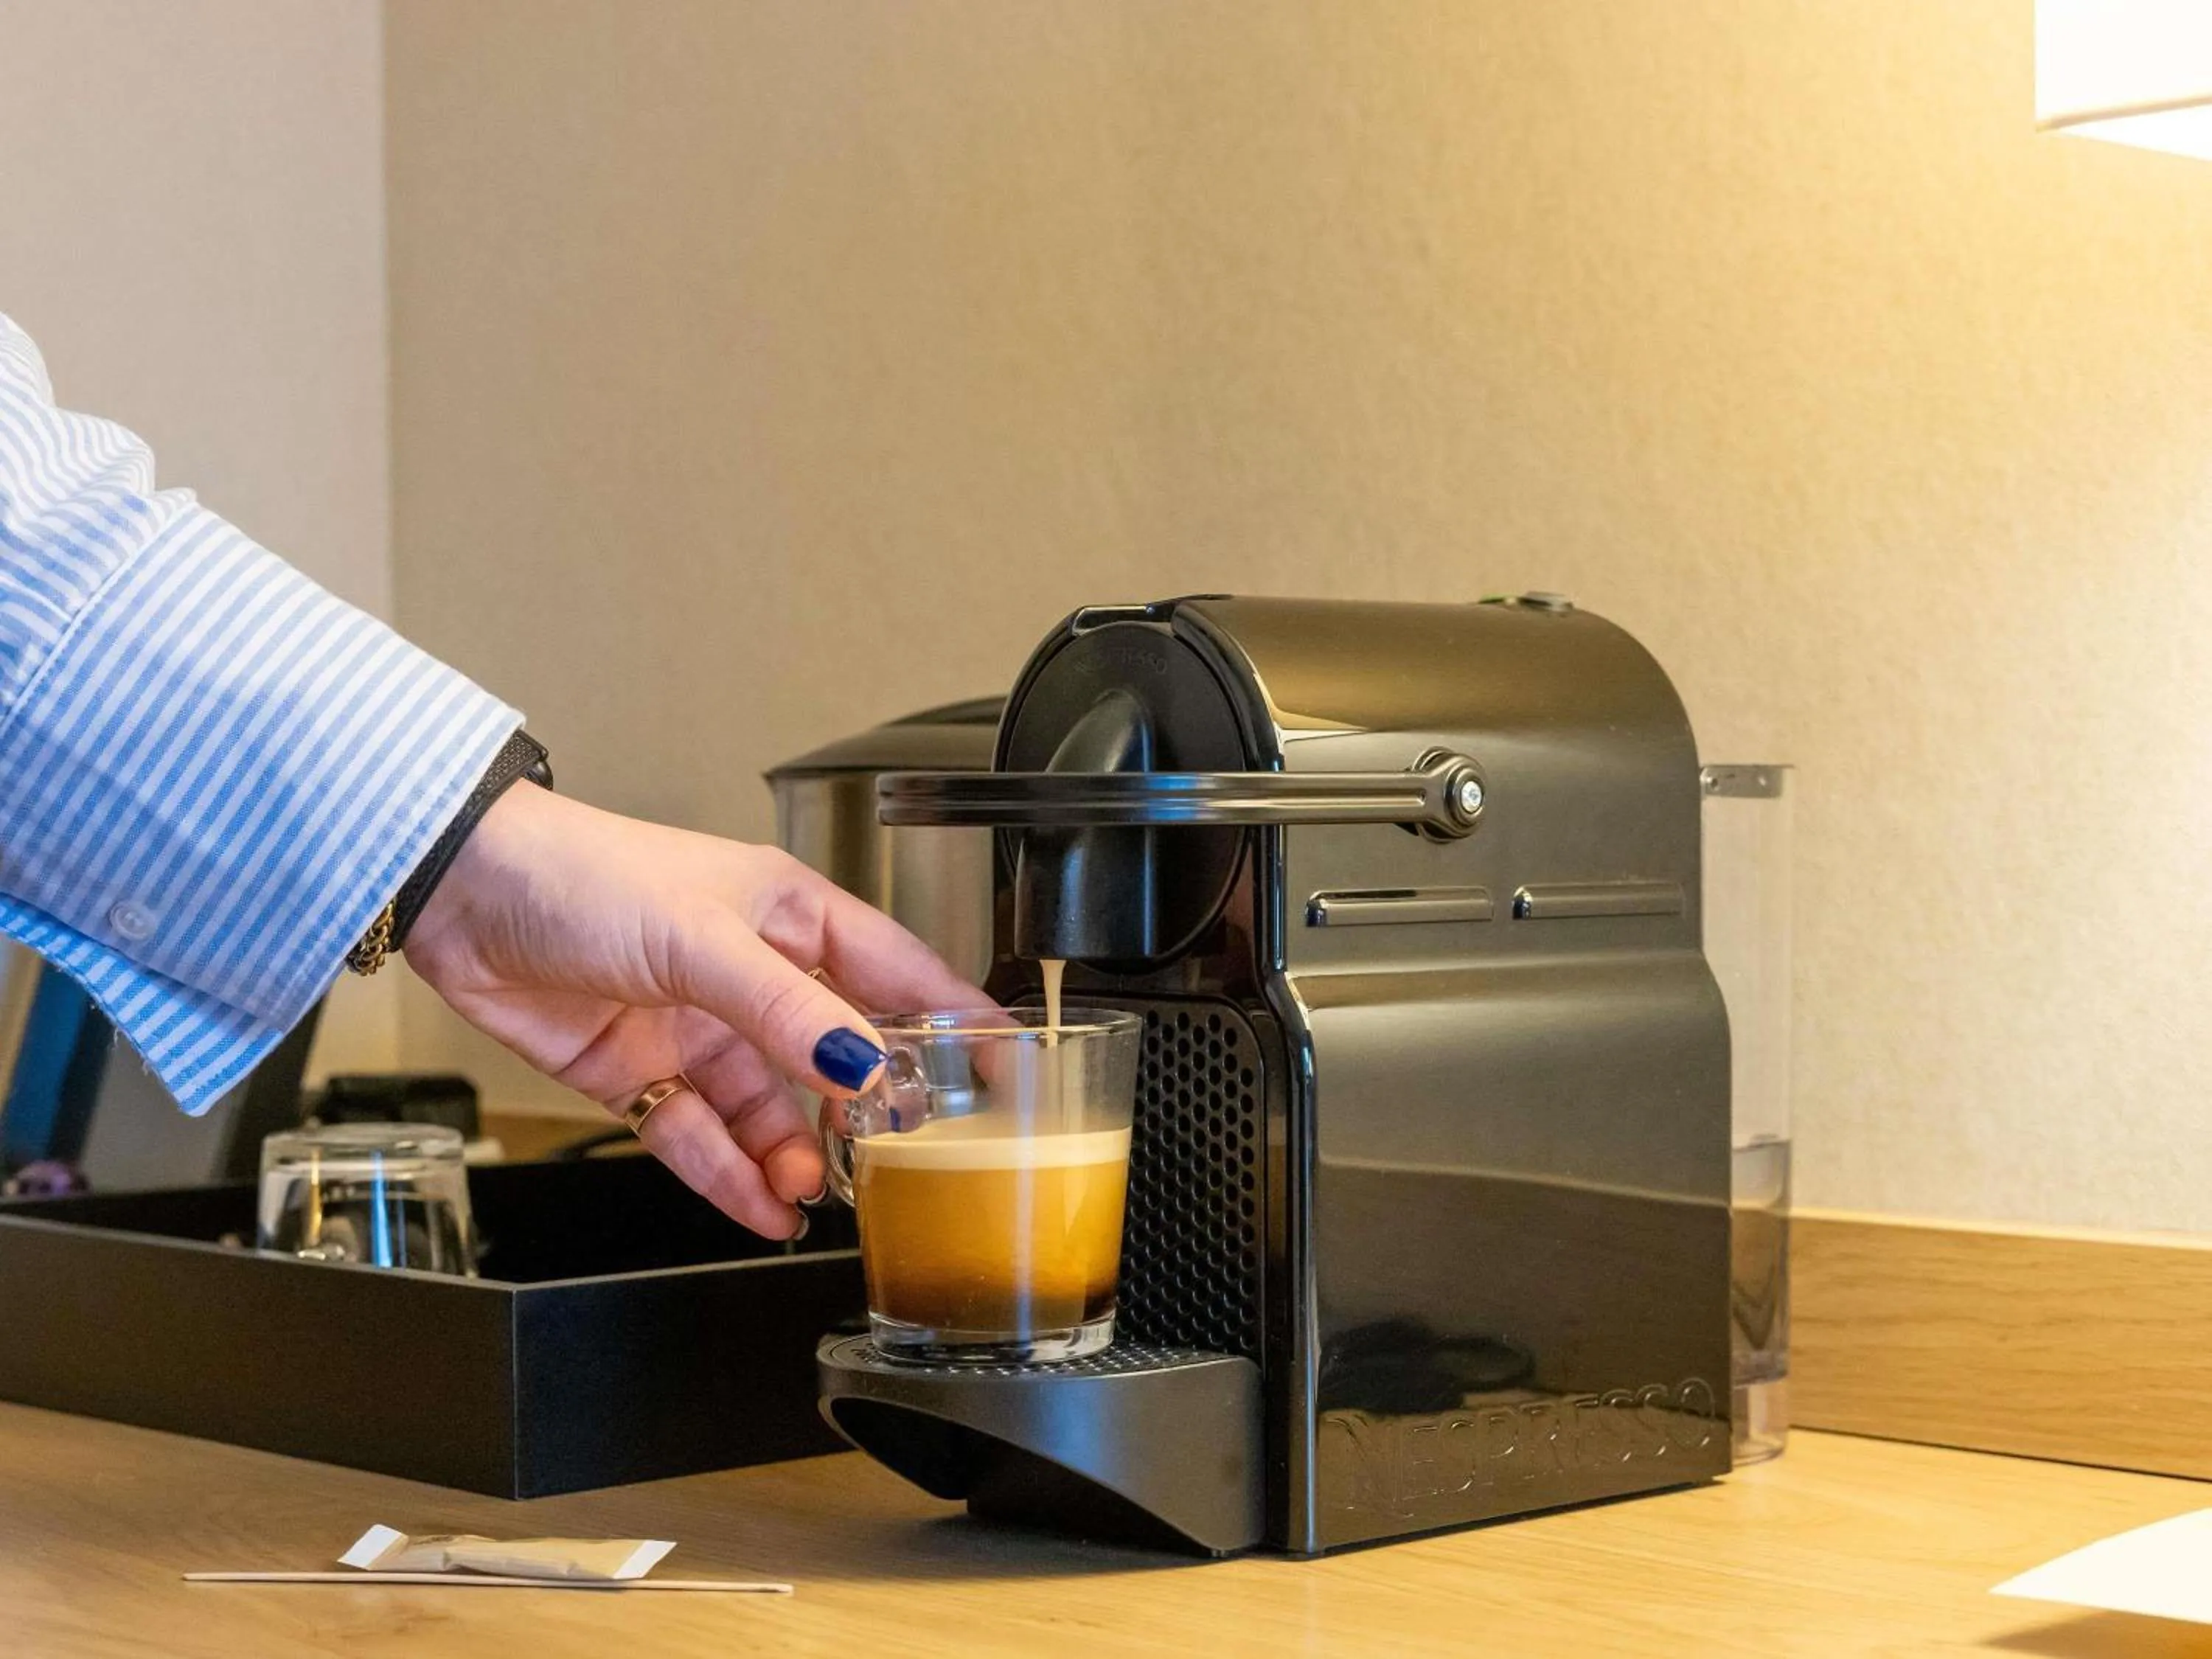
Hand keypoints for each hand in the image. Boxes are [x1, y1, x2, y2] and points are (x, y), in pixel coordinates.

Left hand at [402, 782, 983, 1237]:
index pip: (896, 972)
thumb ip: (786, 1011)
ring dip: (794, 1152)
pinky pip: (700, 1136)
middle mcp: (750, 974)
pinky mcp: (640, 1073)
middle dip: (868, 1111)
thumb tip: (865, 1066)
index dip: (954, 1021)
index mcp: (787, 915)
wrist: (456, 894)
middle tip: (904, 1163)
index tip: (1007, 1073)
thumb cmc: (581, 873)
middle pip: (833, 1055)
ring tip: (815, 1192)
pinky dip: (729, 1174)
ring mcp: (695, 1026)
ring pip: (768, 1108)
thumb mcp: (701, 937)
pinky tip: (761, 1205)